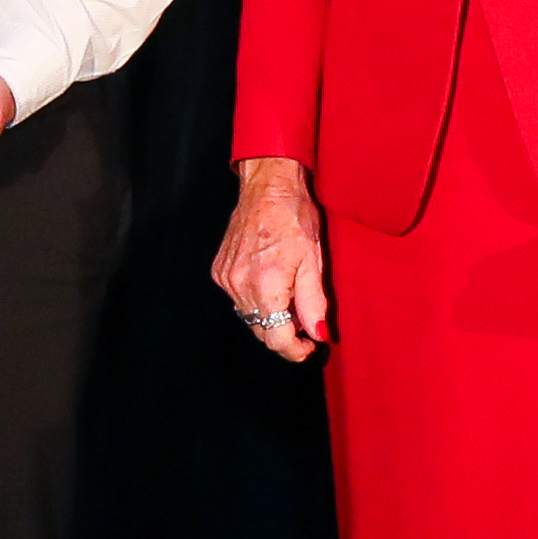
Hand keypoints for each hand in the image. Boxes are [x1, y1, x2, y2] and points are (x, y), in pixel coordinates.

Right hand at [213, 158, 330, 360]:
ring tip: (288, 296)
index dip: (295, 350)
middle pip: (261, 331)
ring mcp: (226, 279)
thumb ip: (313, 303)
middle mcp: (240, 285)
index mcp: (266, 286)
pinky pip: (238, 299)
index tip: (309, 347)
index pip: (276, 339)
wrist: (267, 188)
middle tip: (305, 320)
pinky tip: (269, 281)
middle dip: (285, 333)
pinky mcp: (219, 271)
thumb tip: (317, 333)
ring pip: (249, 317)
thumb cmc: (294, 217)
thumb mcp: (314, 261)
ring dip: (269, 317)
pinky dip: (254, 299)